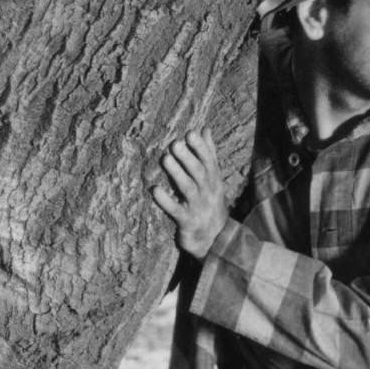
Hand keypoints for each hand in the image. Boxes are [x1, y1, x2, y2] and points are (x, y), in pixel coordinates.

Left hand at [152, 127, 228, 257]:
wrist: (214, 239)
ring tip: (166, 159)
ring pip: (188, 189)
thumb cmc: (209, 203)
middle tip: (175, 143)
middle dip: (188, 158)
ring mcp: (197, 207)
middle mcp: (207, 192)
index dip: (200, 148)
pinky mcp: (187, 222)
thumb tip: (206, 129)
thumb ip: (209, 154)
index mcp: (213, 180)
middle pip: (199, 173)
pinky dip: (166, 201)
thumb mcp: (213, 179)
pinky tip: (155, 190)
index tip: (190, 133)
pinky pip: (176, 211)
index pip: (209, 161)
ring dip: (177, 174)